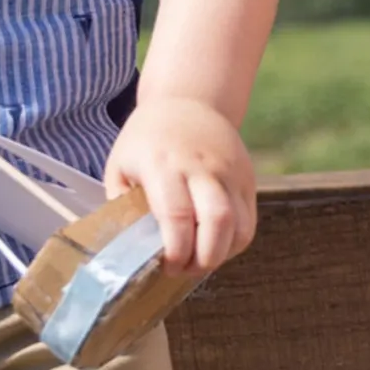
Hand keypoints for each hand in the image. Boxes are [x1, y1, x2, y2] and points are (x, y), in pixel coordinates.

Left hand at [104, 96, 257, 274]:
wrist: (188, 100)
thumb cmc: (147, 138)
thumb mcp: (120, 165)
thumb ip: (121, 205)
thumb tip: (129, 245)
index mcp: (164, 164)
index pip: (177, 215)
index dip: (175, 251)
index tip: (166, 266)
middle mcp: (201, 167)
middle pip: (218, 221)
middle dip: (203, 259)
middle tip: (185, 269)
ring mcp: (229, 170)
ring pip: (240, 225)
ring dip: (222, 254)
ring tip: (200, 258)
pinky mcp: (246, 176)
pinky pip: (249, 219)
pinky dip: (235, 241)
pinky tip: (215, 243)